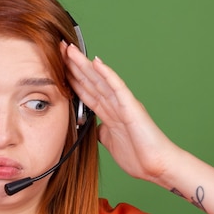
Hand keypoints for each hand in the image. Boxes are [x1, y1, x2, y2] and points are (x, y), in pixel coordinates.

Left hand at [63, 42, 181, 184]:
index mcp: (109, 112)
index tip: (57, 64)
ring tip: (70, 50)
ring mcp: (123, 104)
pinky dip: (107, 75)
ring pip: (100, 80)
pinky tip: (96, 63)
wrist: (156, 166)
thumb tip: (91, 127)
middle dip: (73, 65)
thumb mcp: (109, 141)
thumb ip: (100, 130)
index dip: (71, 77)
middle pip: (90, 80)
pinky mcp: (132, 108)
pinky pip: (117, 88)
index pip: (85, 90)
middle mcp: (115, 104)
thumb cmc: (138, 155)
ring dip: (84, 65)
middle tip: (59, 48)